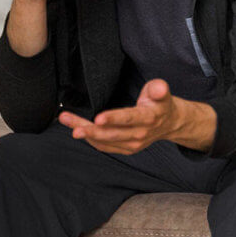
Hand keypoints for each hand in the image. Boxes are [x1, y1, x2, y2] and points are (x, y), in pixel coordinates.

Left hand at [58, 79, 180, 154]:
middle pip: (111, 133)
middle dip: (91, 130)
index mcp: (148, 118)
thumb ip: (158, 89)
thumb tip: (159, 87)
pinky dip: (90, 139)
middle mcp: (139, 134)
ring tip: (66, 121)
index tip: (98, 118)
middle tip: (73, 126)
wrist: (169, 123)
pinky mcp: (126, 149)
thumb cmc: (159, 103)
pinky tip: (76, 128)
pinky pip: (105, 147)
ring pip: (104, 141)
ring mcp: (132, 144)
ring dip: (84, 133)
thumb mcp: (162, 92)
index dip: (114, 119)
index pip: (129, 118)